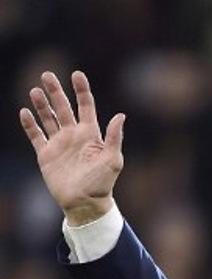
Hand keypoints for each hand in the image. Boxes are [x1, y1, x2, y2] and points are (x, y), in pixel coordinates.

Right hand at [19, 70, 124, 226]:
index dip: (81, 90)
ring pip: (48, 118)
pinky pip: (36, 135)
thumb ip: (114, 137)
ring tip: (35, 90)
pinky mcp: (46, 155)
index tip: (76, 74)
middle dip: (56, 91)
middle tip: (47, 74)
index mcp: (90, 134)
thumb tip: (120, 115)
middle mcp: (73, 135)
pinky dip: (30, 124)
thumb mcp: (113, 160)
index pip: (86, 106)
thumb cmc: (102, 183)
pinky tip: (24, 112)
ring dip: (42, 104)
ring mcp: (59, 144)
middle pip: (63, 107)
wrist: (84, 203)